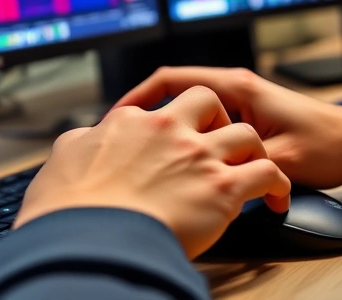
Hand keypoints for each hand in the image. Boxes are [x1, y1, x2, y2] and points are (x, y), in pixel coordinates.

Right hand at [16, 86, 290, 257]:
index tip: (167, 126)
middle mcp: (169, 130)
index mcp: (131, 121)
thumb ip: (80, 142)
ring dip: (250, 150)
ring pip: (242, 134)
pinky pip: (265, 174)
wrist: (94, 242)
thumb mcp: (65, 158)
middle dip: (213, 115)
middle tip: (212, 139)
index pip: (155, 98)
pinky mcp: (221, 188)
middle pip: (205, 99)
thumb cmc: (75, 208)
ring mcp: (199, 156)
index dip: (163, 110)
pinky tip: (273, 195)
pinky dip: (276, 183)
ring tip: (250, 166)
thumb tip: (82, 139)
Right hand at [115, 67, 341, 188]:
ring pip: (190, 115)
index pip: (171, 79)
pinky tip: (187, 166)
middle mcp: (235, 89)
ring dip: (173, 133)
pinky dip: (193, 143)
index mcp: (237, 87)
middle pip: (174, 96)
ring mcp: (239, 104)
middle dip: (150, 119)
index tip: (117, 119)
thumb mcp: (280, 157)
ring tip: (153, 159)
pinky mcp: (246, 120)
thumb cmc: (329, 144)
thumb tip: (206, 174)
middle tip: (129, 146)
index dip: (138, 97)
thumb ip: (241, 163)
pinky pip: (207, 128)